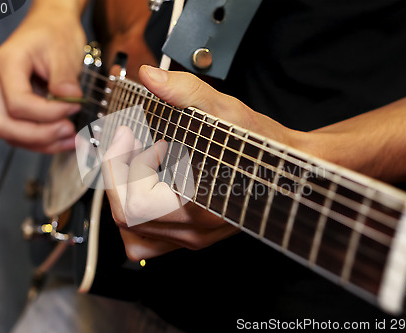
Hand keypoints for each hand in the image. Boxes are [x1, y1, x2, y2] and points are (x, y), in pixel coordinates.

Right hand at [0, 3, 85, 152]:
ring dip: (43, 143)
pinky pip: (22, 134)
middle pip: (6, 126)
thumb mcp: (64, 51)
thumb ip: (65, 78)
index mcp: (7, 64)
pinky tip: (65, 140)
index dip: (49, 113)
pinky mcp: (14, 108)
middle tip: (69, 130)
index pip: (19, 104)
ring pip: (12, 135)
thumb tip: (69, 100)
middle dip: (41, 135)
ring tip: (72, 139)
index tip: (75, 107)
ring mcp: (2, 97)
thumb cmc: (55, 34)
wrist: (52, 27)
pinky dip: (43, 142)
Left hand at [101, 66, 300, 260]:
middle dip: (118, 173)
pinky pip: (148, 239)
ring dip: (125, 193)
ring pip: (133, 230)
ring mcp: (193, 237)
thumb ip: (186, 92)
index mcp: (199, 207)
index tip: (126, 134)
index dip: (117, 165)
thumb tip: (150, 78)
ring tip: (141, 163)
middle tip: (130, 141)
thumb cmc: (261, 145)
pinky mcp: (193, 236)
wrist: (287, 170)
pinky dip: (137, 213)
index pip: (131, 202)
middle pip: (126, 216)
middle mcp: (194, 230)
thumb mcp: (226, 111)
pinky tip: (150, 185)